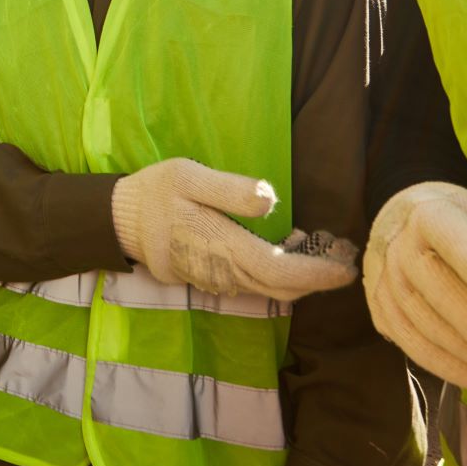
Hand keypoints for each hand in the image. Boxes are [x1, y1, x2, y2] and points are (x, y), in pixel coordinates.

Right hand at [111, 158, 358, 300]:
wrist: (119, 221)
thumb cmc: (156, 192)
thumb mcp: (188, 176)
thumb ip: (230, 190)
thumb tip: (270, 201)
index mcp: (221, 245)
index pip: (280, 271)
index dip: (318, 274)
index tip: (347, 266)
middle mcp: (223, 272)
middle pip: (281, 287)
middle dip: (318, 276)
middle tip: (345, 253)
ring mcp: (216, 280)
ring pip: (269, 289)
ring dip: (301, 275)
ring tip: (325, 247)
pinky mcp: (211, 279)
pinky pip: (254, 284)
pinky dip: (280, 272)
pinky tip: (289, 247)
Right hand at [363, 181, 466, 407]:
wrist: (401, 223)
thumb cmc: (463, 223)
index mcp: (431, 215)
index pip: (457, 246)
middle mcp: (401, 251)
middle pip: (451, 303)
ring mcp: (387, 287)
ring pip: (439, 337)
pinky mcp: (382, 317)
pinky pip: (425, 356)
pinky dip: (466, 378)